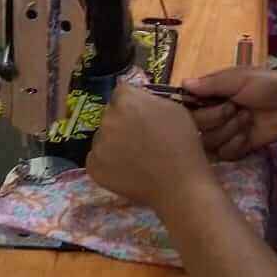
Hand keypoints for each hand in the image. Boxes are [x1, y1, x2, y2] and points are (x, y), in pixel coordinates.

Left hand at [87, 82, 213, 209]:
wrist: (179, 184)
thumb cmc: (183, 143)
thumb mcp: (175, 109)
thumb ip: (150, 98)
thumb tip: (137, 97)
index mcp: (127, 101)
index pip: (122, 91)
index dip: (133, 101)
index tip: (143, 112)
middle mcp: (107, 119)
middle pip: (111, 113)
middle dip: (123, 119)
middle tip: (141, 135)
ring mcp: (97, 145)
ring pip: (103, 136)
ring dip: (115, 140)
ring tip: (136, 155)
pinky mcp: (93, 167)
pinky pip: (98, 157)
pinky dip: (109, 160)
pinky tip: (128, 168)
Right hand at [186, 68, 276, 160]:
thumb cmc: (267, 85)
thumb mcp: (239, 79)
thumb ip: (211, 84)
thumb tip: (183, 83)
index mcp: (209, 95)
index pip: (184, 107)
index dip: (192, 109)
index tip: (208, 102)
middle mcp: (211, 115)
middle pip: (194, 127)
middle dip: (216, 117)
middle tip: (236, 107)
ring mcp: (222, 133)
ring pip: (207, 142)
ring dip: (229, 130)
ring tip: (247, 118)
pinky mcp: (234, 149)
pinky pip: (223, 153)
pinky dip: (237, 144)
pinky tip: (249, 134)